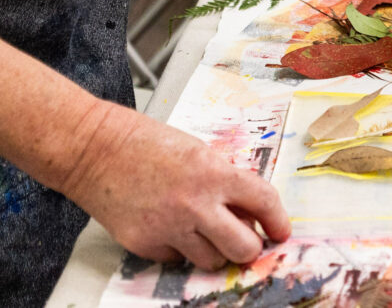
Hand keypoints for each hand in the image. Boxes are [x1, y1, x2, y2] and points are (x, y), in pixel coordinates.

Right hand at [60, 102, 289, 270]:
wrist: (96, 150)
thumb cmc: (147, 144)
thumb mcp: (200, 153)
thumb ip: (226, 182)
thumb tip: (249, 213)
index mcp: (215, 174)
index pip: (264, 202)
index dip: (279, 221)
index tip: (281, 231)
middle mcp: (195, 204)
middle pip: (243, 247)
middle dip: (249, 247)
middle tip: (246, 241)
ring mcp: (168, 227)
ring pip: (212, 261)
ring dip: (214, 251)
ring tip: (202, 231)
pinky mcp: (144, 244)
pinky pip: (176, 259)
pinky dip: (178, 249)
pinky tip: (168, 226)